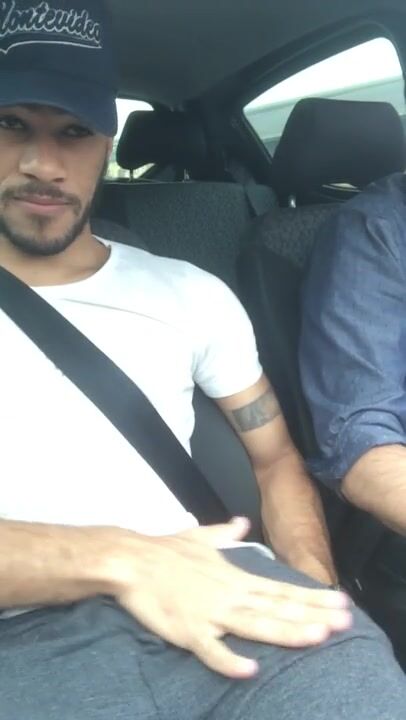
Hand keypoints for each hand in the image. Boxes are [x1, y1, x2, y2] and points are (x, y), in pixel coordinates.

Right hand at [111, 518, 351, 678]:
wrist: (131, 561)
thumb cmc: (165, 550)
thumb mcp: (200, 536)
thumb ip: (225, 533)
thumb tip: (242, 523)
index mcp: (235, 576)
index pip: (281, 588)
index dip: (312, 597)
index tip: (339, 601)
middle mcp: (230, 594)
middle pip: (277, 607)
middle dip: (312, 615)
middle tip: (345, 623)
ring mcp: (210, 613)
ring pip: (255, 625)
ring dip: (286, 631)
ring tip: (317, 637)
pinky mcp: (188, 630)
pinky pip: (211, 649)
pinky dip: (229, 659)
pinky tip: (250, 669)